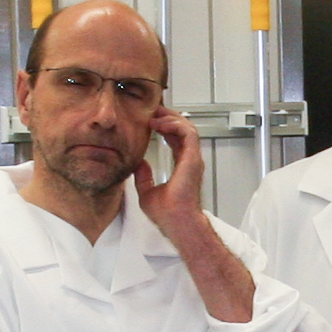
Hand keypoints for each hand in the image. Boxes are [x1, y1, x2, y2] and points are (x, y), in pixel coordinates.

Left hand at [134, 107, 212, 245]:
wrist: (176, 222)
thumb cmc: (167, 214)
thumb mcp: (147, 192)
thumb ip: (144, 177)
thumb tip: (138, 164)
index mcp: (182, 166)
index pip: (176, 139)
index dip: (165, 126)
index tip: (150, 119)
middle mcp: (189, 160)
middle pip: (182, 129)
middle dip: (168, 116)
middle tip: (152, 110)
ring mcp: (193, 158)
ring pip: (187, 127)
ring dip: (171, 117)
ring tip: (155, 114)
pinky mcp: (193, 158)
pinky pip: (187, 133)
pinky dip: (175, 124)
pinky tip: (160, 123)